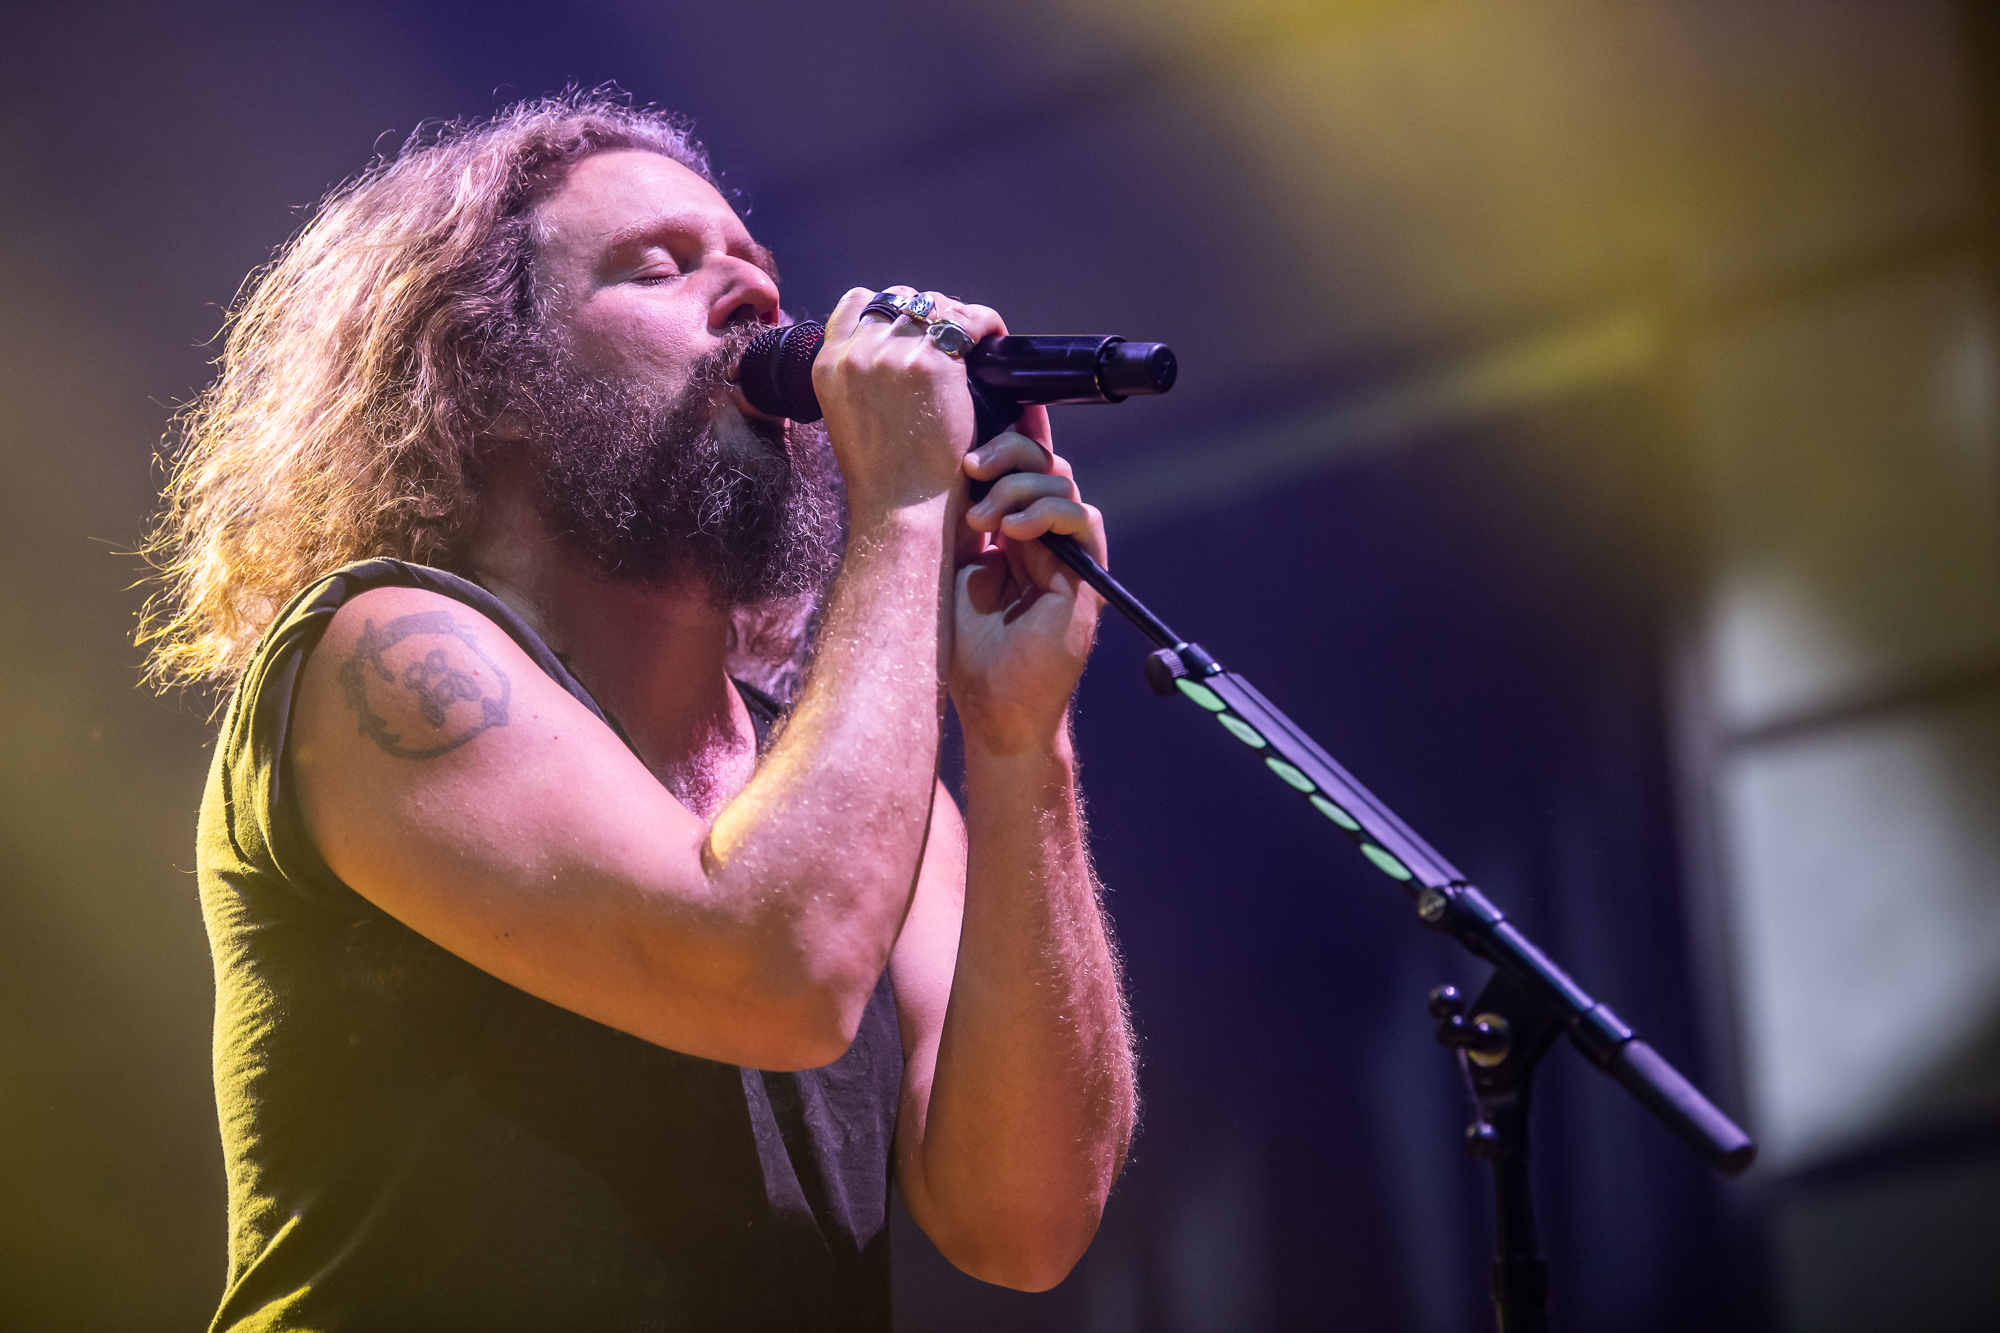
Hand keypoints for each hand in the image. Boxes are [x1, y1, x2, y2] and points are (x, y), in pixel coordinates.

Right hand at [811, 287, 1007, 522]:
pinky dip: (986, 325)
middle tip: (952, 336)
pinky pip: (968, 321)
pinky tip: (994, 340)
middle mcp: (854, 353)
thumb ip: (861, 378)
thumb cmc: (885, 478)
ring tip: (975, 338)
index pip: (857, 303)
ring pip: (933, 303)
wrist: (903, 510)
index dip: (891, 309)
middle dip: (927, 311)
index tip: (915, 327)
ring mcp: (891, 354)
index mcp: (827, 365)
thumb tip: (891, 353)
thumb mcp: (851, 418)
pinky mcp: (931, 363)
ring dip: (957, 317)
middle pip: (898, 297)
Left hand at [951, 421, 1107, 754]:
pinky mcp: (1085, 578)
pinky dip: (1049, 513)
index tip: (984, 407)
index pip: (1024, 465)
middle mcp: (1046, 537)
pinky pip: (1084, 520)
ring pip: (1063, 483)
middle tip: (971, 467)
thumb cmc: (965, 647)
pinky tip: (1013, 531)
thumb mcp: (950, 566)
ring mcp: (1068, 555)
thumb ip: (957, 517)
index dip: (1014, 431)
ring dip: (1021, 486)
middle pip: (1044, 461)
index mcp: (1015, 529)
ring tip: (984, 518)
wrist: (990, 706)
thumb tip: (946, 463)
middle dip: (1008, 450)